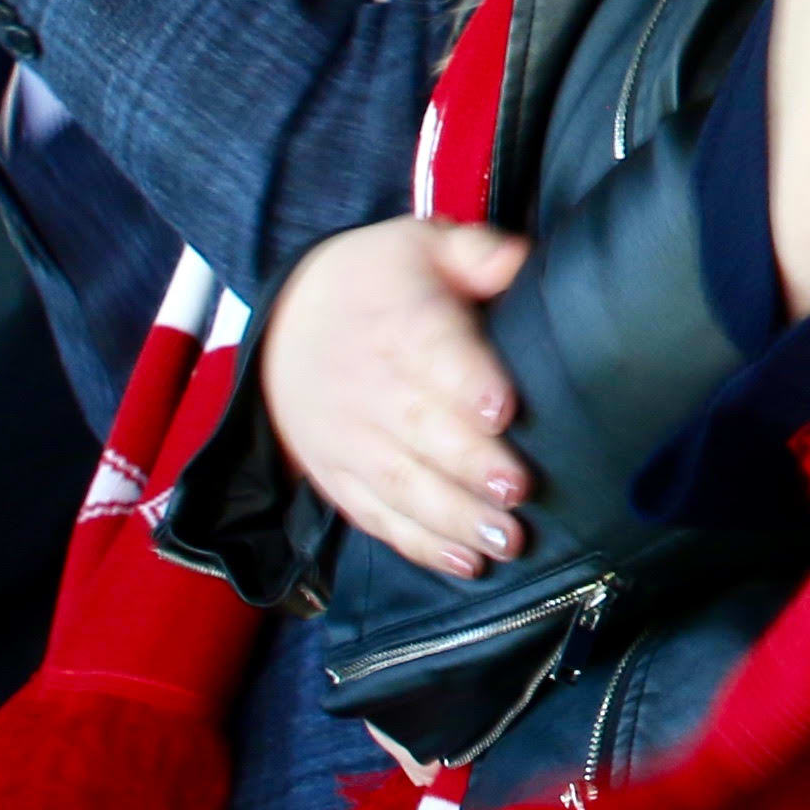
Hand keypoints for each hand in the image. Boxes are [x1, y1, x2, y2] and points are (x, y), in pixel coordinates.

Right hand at [260, 222, 531, 578]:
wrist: (287, 322)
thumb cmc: (382, 282)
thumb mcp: (424, 246)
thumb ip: (478, 254)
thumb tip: (522, 262)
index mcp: (397, 319)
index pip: (429, 350)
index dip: (465, 381)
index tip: (502, 409)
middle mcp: (368, 385)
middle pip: (420, 429)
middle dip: (470, 464)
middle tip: (518, 490)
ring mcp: (350, 439)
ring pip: (402, 484)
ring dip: (454, 518)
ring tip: (506, 539)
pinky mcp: (340, 478)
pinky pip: (378, 517)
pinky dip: (420, 545)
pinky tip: (465, 563)